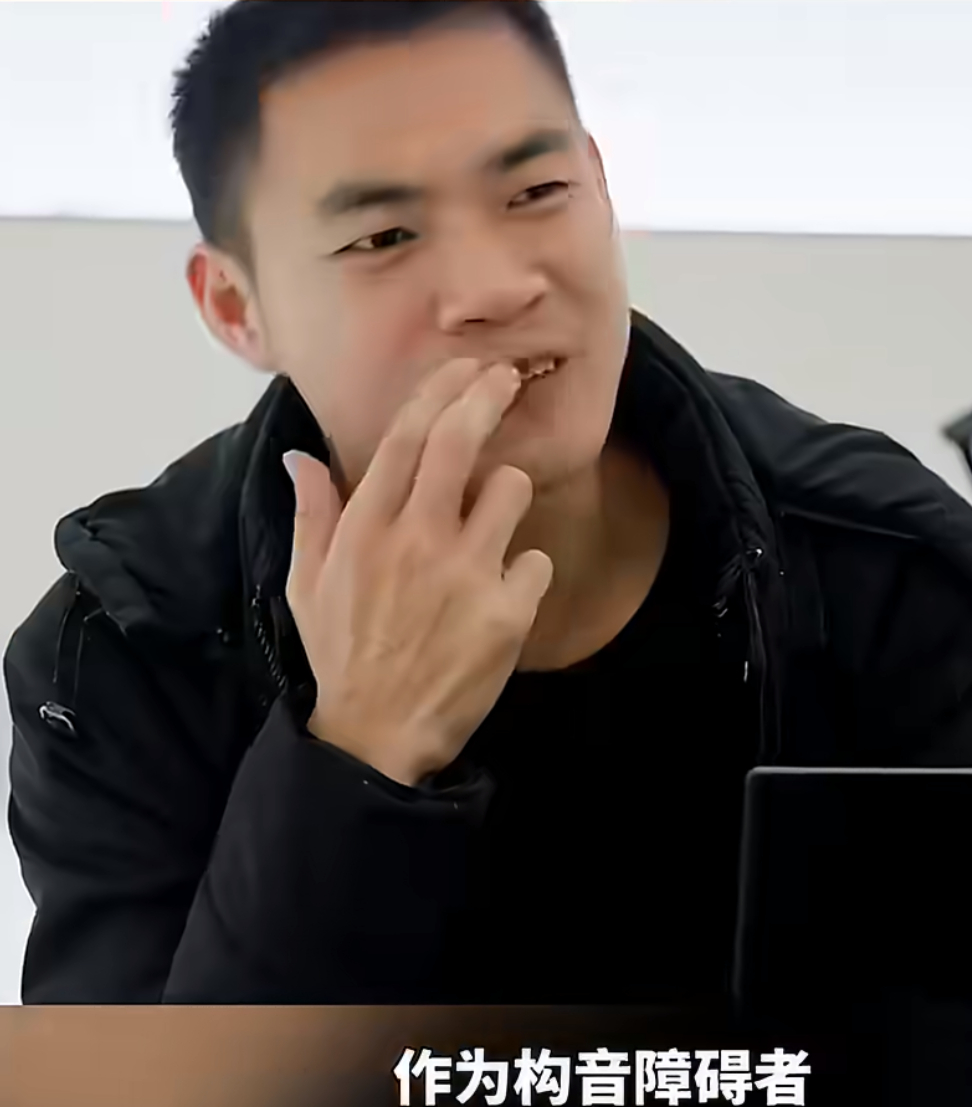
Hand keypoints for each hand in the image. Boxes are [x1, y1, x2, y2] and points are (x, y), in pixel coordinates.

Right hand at [284, 356, 552, 786]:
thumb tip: (299, 455)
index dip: (441, 391)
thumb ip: (312, 514)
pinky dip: (526, 573)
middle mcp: (417, 540)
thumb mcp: (307, 584)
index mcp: (366, 529)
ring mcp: (465, 574)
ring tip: (495, 525)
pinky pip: (536, 561)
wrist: (377, 736)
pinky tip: (504, 594)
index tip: (465, 370)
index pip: (407, 436)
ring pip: (512, 490)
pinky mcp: (507, 613)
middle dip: (489, 397)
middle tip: (507, 381)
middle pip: (461, 441)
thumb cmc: (341, 657)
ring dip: (509, 495)